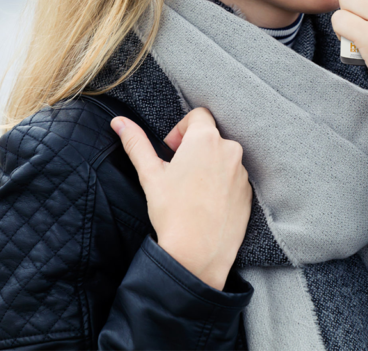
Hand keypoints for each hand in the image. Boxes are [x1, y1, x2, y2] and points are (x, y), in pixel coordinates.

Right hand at [110, 108, 251, 290]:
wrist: (197, 252)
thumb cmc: (172, 211)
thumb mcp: (150, 174)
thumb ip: (136, 143)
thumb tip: (119, 122)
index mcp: (206, 139)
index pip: (198, 115)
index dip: (180, 130)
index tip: (170, 152)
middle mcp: (230, 150)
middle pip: (210, 136)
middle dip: (192, 148)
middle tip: (177, 173)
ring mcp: (242, 172)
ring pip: (223, 158)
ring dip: (207, 166)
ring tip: (190, 192)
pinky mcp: (248, 192)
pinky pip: (233, 178)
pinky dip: (220, 183)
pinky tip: (205, 204)